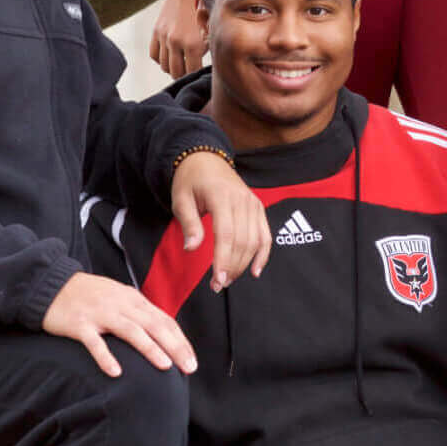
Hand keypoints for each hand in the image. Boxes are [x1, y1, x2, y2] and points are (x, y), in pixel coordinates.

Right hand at [42, 271, 196, 377]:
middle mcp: (122, 305)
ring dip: (150, 349)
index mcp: (134, 300)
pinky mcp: (80, 324)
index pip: (164, 321)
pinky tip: (116, 372)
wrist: (52, 285)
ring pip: (131, 331)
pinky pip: (95, 342)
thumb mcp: (119, 298)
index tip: (192, 360)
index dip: (180, 340)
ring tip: (165, 366)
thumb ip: (138, 313)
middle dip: (175, 347)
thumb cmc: (90, 296)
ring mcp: (101, 314)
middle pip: (155, 326)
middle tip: (189, 368)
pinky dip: (106, 357)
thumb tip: (161, 332)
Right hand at [151, 0, 205, 76]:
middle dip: (184, 74)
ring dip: (172, 67)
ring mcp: (163, 36)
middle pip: (176, 72)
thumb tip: (211, 62)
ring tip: (182, 64)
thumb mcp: (213, 27)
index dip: (197, 74)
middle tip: (191, 71)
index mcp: (193, 43)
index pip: (192, 71)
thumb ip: (210, 46)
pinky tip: (170, 55)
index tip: (201, 73)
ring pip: (163, 65)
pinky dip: (161, 58)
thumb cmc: (206, 5)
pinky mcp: (155, 30)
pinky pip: (154, 54)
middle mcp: (176, 42)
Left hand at [171, 152, 270, 291]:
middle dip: (232, 266)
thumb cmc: (191, 181)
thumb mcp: (181, 199)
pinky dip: (263, 254)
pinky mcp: (258, 208)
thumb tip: (192, 248)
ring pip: (255, 240)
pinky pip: (265, 234)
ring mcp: (253, 203)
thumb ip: (189, 224)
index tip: (217, 280)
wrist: (206, 160)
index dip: (223, 259)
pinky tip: (255, 271)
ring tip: (229, 279)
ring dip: (244, 264)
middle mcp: (242, 200)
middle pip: (243, 240)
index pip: (226, 234)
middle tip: (218, 285)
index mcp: (222, 197)